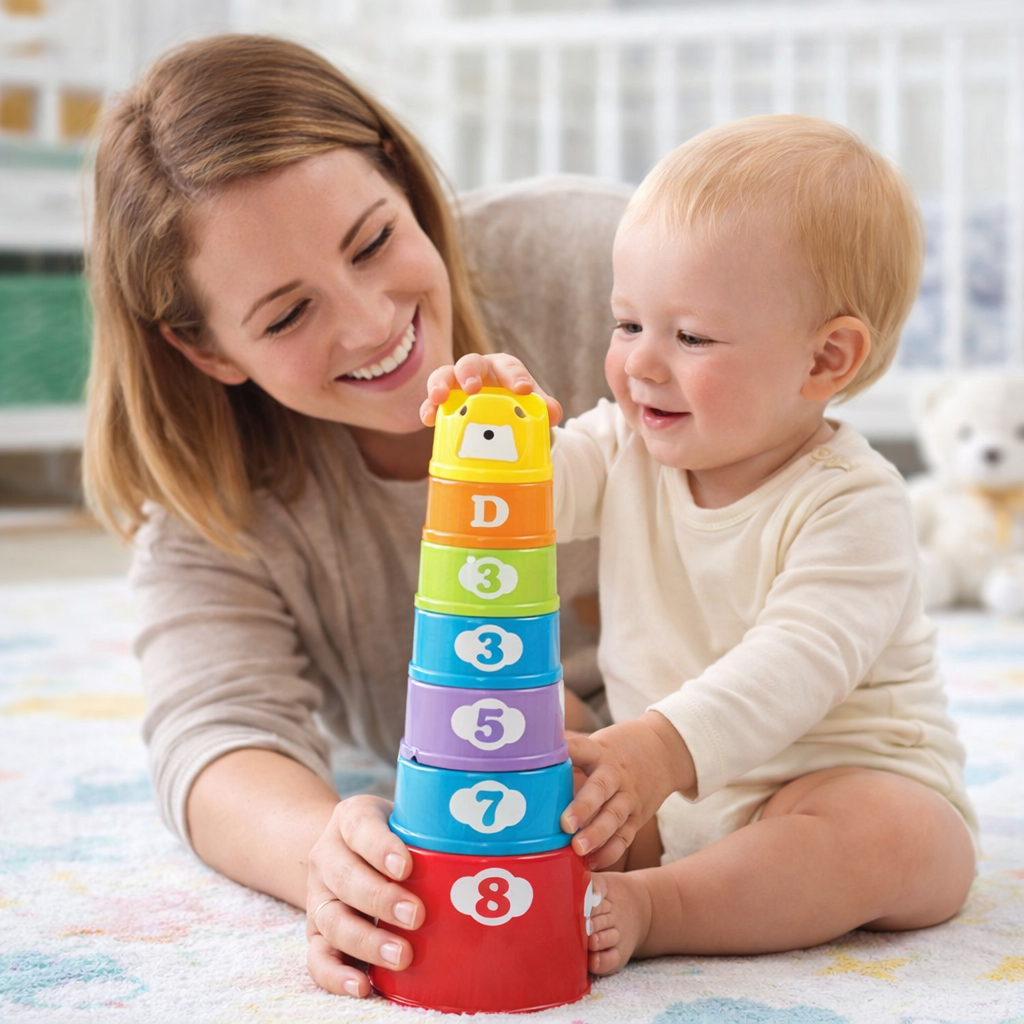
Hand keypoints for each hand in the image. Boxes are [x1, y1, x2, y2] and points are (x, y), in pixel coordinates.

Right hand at [305, 795, 420, 997]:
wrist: (346, 850)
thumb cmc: (392, 837)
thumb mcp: (404, 821)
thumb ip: (427, 833)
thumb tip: (478, 859)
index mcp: (351, 819)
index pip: (360, 827)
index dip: (381, 848)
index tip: (407, 866)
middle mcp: (327, 856)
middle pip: (345, 877)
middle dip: (381, 899)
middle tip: (416, 915)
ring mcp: (318, 896)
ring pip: (332, 920)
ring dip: (367, 941)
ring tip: (402, 955)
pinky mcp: (315, 933)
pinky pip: (317, 958)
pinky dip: (336, 975)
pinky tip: (363, 985)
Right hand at [420, 352, 561, 426]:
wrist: (504, 416)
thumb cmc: (519, 404)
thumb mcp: (533, 405)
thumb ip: (543, 407)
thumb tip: (553, 413)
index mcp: (503, 368)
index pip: (508, 366)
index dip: (514, 375)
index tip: (522, 389)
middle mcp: (479, 370)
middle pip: (470, 363)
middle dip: (469, 373)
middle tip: (472, 388)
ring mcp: (457, 385)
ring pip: (444, 376)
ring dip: (440, 385)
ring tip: (438, 398)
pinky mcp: (444, 403)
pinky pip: (433, 402)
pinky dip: (429, 408)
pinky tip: (428, 419)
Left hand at [561, 711, 694, 869]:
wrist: (663, 752)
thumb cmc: (615, 751)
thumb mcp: (596, 744)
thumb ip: (568, 757)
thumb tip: (528, 760)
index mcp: (599, 752)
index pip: (582, 748)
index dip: (567, 752)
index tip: (550, 760)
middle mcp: (615, 775)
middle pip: (600, 788)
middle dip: (583, 807)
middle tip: (565, 824)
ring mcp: (628, 797)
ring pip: (614, 816)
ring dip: (596, 835)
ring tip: (578, 850)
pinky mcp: (637, 817)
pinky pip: (624, 837)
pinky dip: (609, 852)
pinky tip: (591, 863)